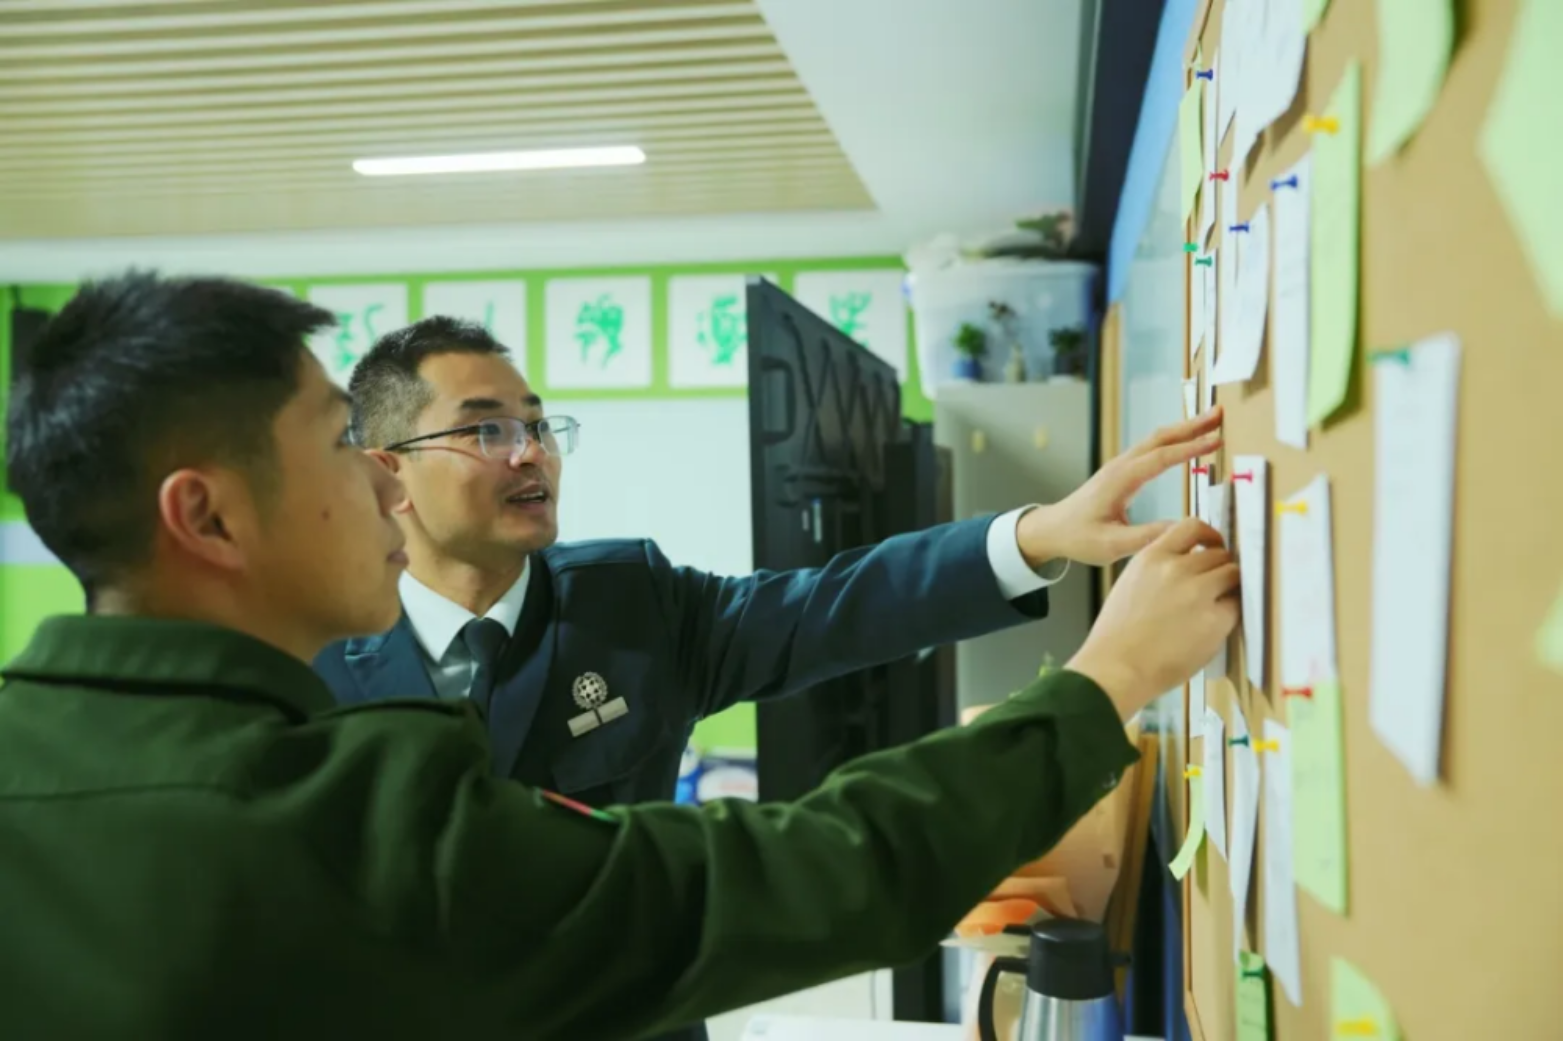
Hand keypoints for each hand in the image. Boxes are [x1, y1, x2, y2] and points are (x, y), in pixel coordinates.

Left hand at [1016, 408, 1222, 567]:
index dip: (1190, 449)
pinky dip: (1173, 439)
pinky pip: (1152, 448)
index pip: (1161, 458)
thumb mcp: (1112, 545)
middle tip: (1220, 414)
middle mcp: (1121, 467)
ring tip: (1212, 420)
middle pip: (1161, 438)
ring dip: (1184, 428)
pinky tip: (1188, 440)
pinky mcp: (1122, 471)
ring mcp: (1121, 466)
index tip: (1216, 441)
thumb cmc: (1079, 538)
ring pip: (1156, 439)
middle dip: (1192, 425)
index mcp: (1121, 480)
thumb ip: (1147, 537)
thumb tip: (1182, 529)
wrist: (1053, 529)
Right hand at [1065, 518, 1239, 718]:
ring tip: (1217, 603)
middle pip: (1219, 553)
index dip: (1209, 536)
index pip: (1192, 526)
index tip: (1213, 545)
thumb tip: (1187, 564)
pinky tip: (1216, 624)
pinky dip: (1231, 612)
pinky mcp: (1215, 619)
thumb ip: (1157, 567)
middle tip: (1216, 584)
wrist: (1117, 668)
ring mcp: (1198, 592)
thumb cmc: (1117, 636)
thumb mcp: (1130, 584)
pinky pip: (1237, 605)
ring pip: (1233, 573)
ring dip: (1230, 586)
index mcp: (1151, 557)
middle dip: (1220, 567)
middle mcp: (1176, 568)